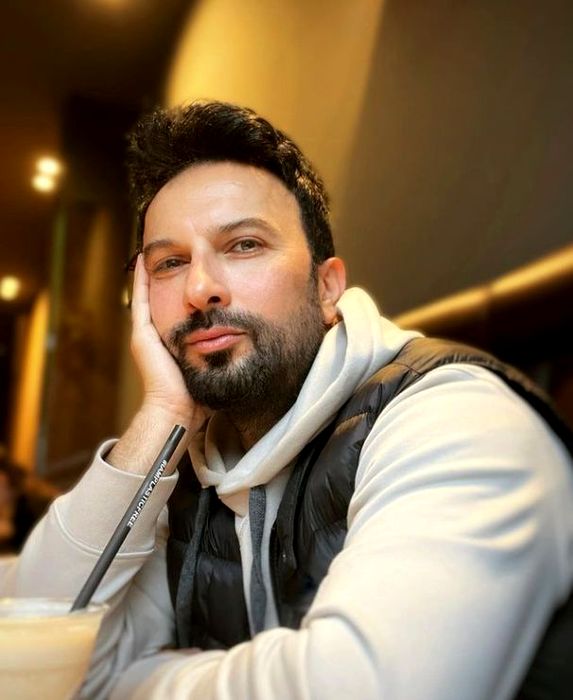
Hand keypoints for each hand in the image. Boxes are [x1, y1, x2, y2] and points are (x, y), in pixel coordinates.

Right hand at [130, 254, 207, 433]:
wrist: (177, 411)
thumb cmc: (199, 396)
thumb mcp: (212, 364)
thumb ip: (221, 351)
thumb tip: (245, 340)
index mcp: (173, 343)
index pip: (178, 310)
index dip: (183, 291)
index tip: (191, 271)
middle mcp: (157, 336)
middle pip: (163, 299)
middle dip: (168, 276)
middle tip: (175, 253)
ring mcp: (146, 335)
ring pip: (150, 295)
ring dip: (155, 273)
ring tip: (156, 250)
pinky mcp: (142, 335)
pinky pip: (141, 300)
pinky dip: (141, 281)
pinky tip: (144, 260)